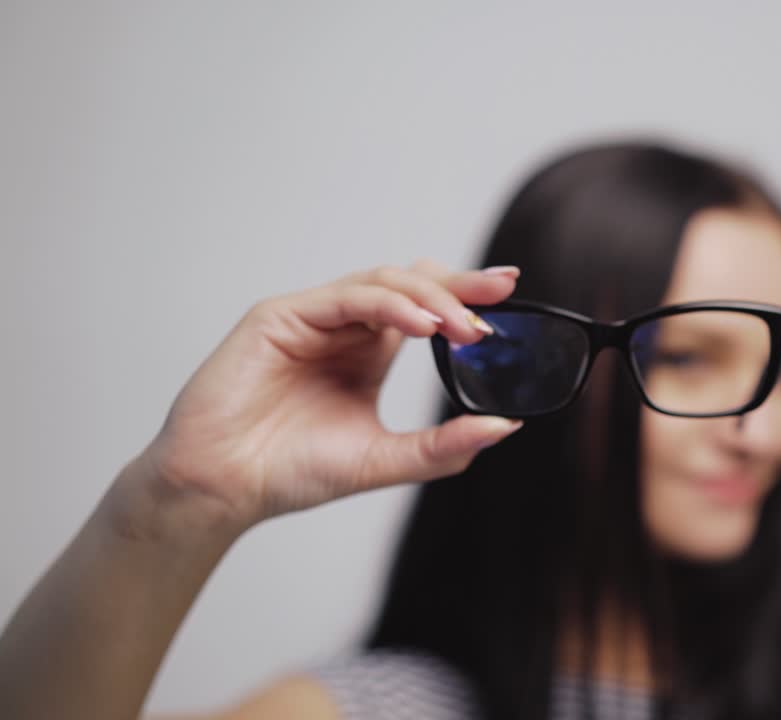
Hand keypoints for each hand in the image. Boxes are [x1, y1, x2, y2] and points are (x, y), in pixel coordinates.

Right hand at [123, 260, 522, 537]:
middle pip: (409, 285)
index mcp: (365, 354)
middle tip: (501, 292)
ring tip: (465, 326)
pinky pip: (345, 298)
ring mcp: (311, 319)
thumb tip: (506, 427)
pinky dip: (389, 306)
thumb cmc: (291, 472)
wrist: (223, 490)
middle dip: (459, 284)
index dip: (464, 296)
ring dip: (430, 299)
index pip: (424, 309)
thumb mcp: (384, 458)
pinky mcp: (280, 317)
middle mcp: (342, 329)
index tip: (510, 293)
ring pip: (382, 284)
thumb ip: (442, 446)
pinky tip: (422, 326)